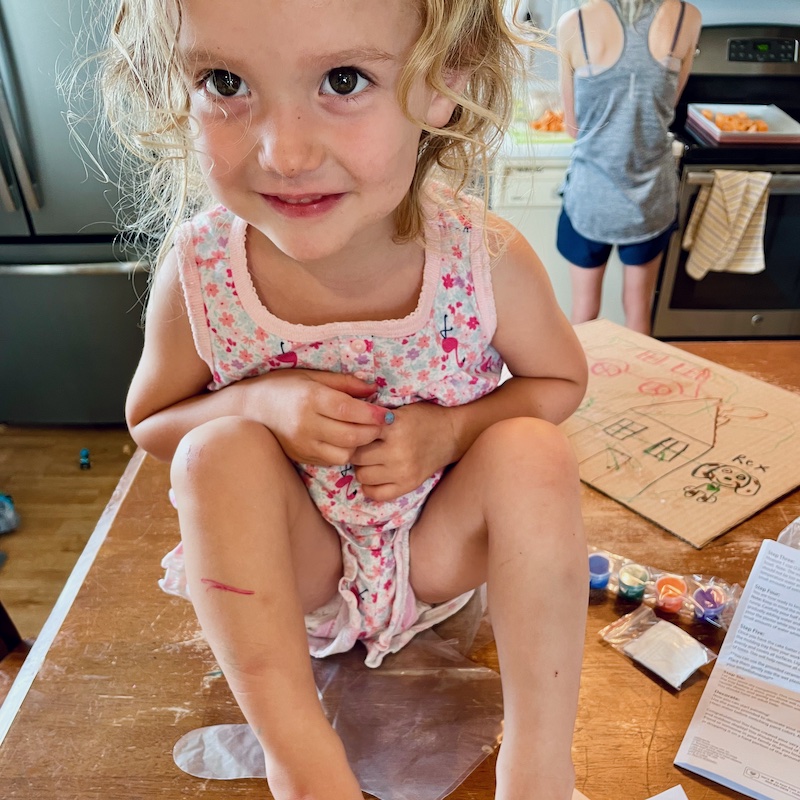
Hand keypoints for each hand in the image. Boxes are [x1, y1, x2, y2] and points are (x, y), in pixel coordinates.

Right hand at [242, 370, 388, 466]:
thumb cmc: (284, 385)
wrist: (251, 408)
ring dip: (359, 445)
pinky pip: (332, 461)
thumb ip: (345, 383)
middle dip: (372, 432)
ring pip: (344, 454)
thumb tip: (374, 389)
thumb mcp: (313, 376)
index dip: (372, 414)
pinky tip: (346, 440)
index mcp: (310, 399)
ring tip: (363, 432)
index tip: (387, 413)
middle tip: (381, 424)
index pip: (348, 411)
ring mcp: (303, 445)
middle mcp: (306, 425)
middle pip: (350, 436)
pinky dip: (344, 452)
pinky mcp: (302, 457)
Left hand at [351, 402, 455, 501]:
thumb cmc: (422, 417)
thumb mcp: (398, 411)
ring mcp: (403, 471)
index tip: (353, 433)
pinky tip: (376, 476)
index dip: (351, 434)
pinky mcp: (409, 485)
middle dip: (355, 452)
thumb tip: (343, 426)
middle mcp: (398, 451)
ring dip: (362, 468)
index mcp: (394, 427)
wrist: (451, 433)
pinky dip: (371, 487)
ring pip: (363, 476)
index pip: (357, 435)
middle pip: (356, 457)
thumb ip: (373, 419)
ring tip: (371, 461)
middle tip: (362, 447)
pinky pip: (376, 494)